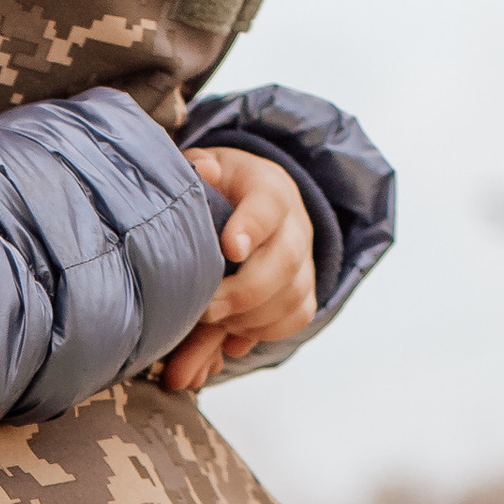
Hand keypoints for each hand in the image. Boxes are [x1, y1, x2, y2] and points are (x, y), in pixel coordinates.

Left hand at [159, 148, 317, 390]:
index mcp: (268, 187)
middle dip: (244, 291)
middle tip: (206, 309)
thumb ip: (198, 173)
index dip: (252, 227)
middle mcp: (295, 223)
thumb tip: (204, 171)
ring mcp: (305, 258)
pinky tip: (234, 333)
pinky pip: (297, 317)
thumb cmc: (215, 192)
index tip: (231, 249)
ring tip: (214, 320)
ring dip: (250, 317)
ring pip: (293, 295)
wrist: (243, 203)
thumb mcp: (201, 174)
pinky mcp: (305, 289)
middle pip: (286, 260)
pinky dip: (265, 331)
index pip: (268, 204)